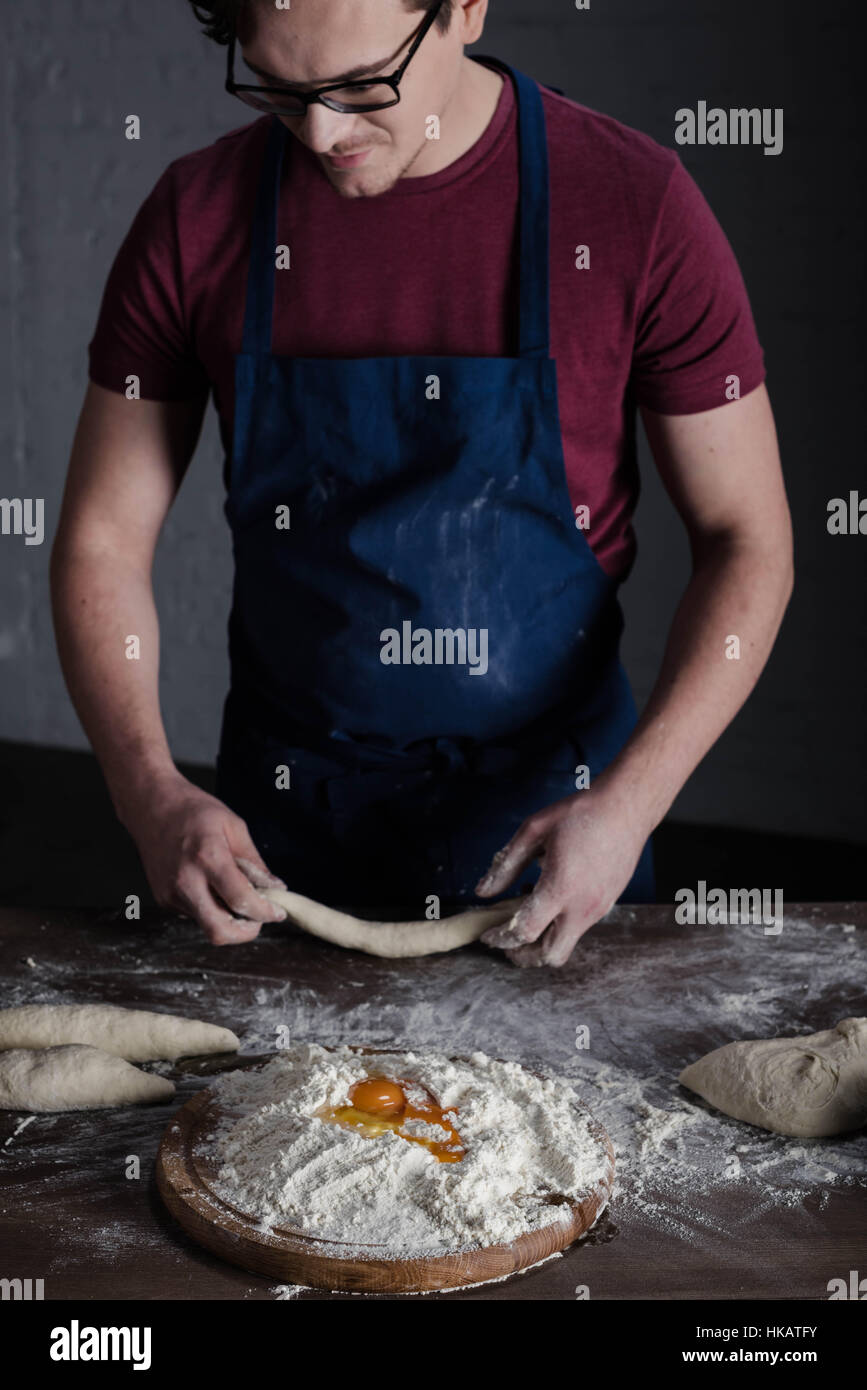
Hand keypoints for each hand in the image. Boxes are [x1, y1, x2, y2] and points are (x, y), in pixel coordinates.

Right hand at [121, 771, 287, 945]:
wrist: (149, 807)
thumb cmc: (193, 811)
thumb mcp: (233, 826)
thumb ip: (255, 862)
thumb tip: (275, 888)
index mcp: (208, 858)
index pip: (241, 900)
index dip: (265, 912)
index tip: (278, 912)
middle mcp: (186, 881)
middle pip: (219, 931)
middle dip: (245, 933)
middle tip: (258, 919)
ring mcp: (171, 894)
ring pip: (207, 925)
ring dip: (228, 919)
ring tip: (236, 895)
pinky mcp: (163, 900)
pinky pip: (194, 915)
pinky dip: (211, 909)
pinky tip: (212, 887)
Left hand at [475, 786, 646, 966]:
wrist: (626, 807)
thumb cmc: (580, 813)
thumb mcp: (533, 831)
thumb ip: (506, 864)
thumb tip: (483, 891)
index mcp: (560, 888)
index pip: (525, 931)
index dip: (501, 938)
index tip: (488, 935)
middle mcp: (582, 906)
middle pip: (550, 955)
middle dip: (524, 956)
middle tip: (506, 942)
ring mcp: (598, 908)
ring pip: (566, 943)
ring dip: (542, 940)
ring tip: (527, 912)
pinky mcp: (607, 904)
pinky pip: (579, 927)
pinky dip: (559, 925)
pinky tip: (551, 897)